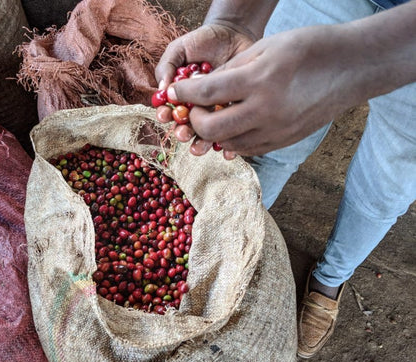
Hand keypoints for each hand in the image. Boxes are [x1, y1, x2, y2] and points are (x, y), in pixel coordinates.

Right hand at [154, 23, 254, 154]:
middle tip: (183, 133)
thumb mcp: (179, 48)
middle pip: (185, 127)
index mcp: (179, 96)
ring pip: (206, 134)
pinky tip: (226, 149)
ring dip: (202, 143)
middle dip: (182, 133)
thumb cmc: (202, 41)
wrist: (232, 33)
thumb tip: (162, 89)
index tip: (164, 115)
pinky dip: (227, 145)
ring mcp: (214, 112)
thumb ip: (167, 66)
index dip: (164, 115)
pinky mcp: (234, 114)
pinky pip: (230, 133)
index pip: (168, 110)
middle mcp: (194, 108)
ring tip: (202, 145)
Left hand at [165, 23, 389, 157]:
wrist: (353, 68)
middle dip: (195, 120)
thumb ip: (231, 69)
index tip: (173, 93)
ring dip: (213, 132)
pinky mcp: (285, 142)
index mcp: (260, 81)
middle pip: (212, 129)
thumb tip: (202, 87)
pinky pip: (248, 149)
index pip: (207, 94)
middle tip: (195, 108)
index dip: (183, 94)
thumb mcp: (266, 47)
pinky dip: (233, 139)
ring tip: (214, 116)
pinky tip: (234, 125)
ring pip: (228, 144)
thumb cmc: (310, 48)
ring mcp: (277, 131)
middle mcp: (267, 111)